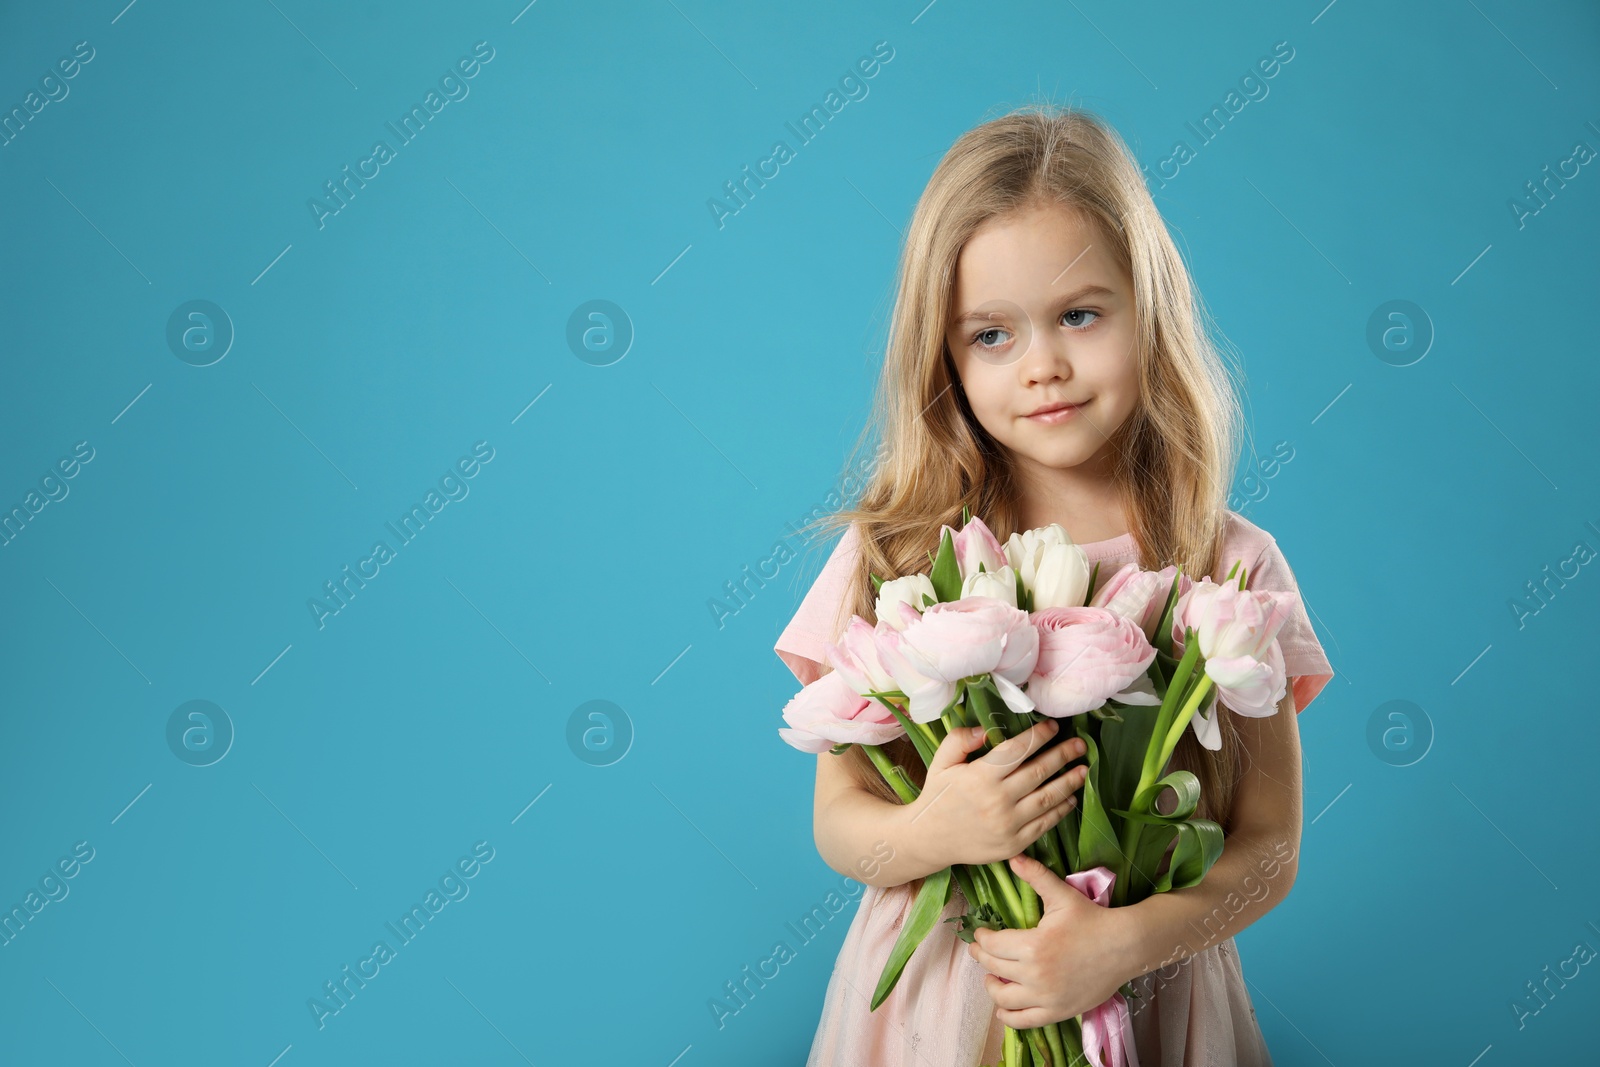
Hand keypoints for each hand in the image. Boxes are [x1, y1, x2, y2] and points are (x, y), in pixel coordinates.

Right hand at [906, 719, 1086, 868]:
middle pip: (1039, 772)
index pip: (1017, 750)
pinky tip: (1070, 797)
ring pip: (1048, 799)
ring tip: (1084, 769)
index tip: (1053, 726)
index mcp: (980, 776)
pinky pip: (1044, 824)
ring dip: (1070, 782)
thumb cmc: (938, 796)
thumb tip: (983, 729)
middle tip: (1080, 744)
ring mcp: (1008, 825)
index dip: (1039, 736)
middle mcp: (997, 800)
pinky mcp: (1014, 844)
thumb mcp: (941, 763)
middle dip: (1063, 755)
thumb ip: (959, 740)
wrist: (930, 840)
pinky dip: (1061, 810)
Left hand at [966, 853, 1134, 1028]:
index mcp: (1034, 946)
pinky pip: (1023, 1021)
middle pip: (994, 968)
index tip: (980, 934)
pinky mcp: (1058, 1012)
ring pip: (1003, 998)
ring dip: (992, 986)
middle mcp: (1036, 975)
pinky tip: (1004, 1005)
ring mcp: (1047, 997)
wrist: (1125, 946)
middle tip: (979, 950)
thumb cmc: (1092, 919)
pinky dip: (1008, 1015)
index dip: (981, 938)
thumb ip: (1035, 876)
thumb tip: (1012, 857)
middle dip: (982, 957)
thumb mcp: (1062, 895)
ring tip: (991, 976)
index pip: (992, 945)